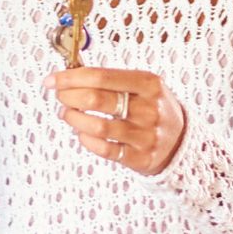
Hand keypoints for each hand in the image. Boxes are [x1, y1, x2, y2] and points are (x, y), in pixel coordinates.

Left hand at [44, 67, 186, 175]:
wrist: (179, 141)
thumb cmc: (151, 108)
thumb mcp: (142, 86)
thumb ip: (110, 80)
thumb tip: (69, 75)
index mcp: (148, 83)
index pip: (101, 76)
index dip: (71, 77)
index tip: (52, 80)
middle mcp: (149, 108)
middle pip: (96, 99)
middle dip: (69, 96)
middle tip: (60, 96)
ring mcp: (145, 135)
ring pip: (97, 126)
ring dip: (73, 118)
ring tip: (67, 114)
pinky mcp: (140, 158)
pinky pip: (104, 149)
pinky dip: (86, 140)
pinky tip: (82, 133)